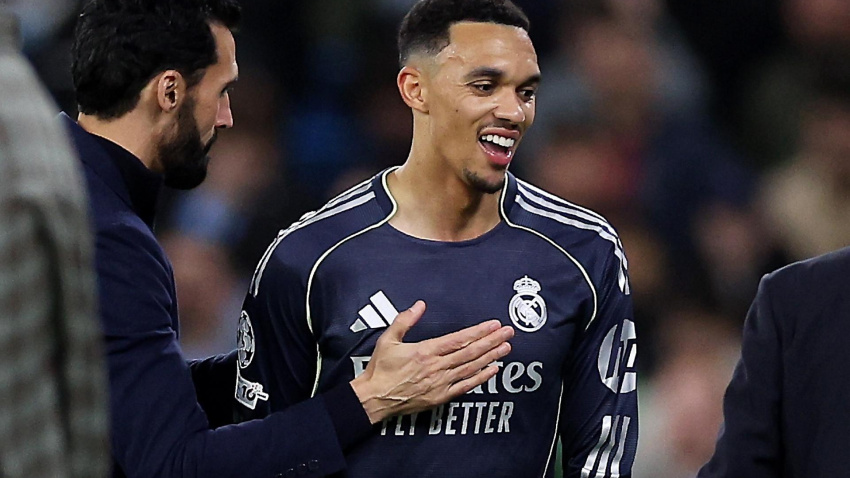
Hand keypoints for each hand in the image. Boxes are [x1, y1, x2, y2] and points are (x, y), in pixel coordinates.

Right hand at [350, 300, 513, 423]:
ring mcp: (440, 383)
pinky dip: (480, 378)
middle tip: (508, 333)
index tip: (493, 325)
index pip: (458, 339)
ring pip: (471, 367)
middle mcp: (436, 367)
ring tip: (506, 348)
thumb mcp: (388, 339)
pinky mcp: (440, 396)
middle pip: (470, 352)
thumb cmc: (380, 369)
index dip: (478, 331)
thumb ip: (405, 320)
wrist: (373, 398)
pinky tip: (493, 370)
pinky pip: (465, 386)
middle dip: (491, 341)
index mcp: (425, 351)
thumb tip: (419, 305)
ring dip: (490, 357)